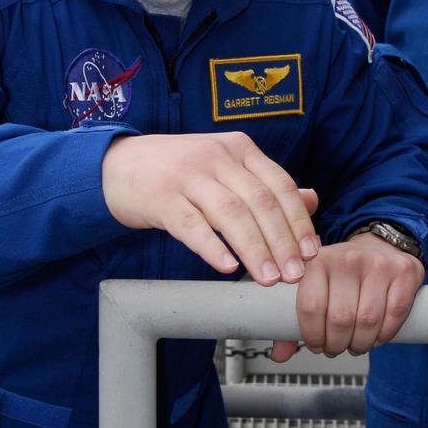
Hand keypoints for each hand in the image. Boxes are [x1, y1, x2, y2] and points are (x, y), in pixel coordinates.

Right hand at [101, 132, 318, 284]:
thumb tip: (313, 199)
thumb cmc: (177, 171)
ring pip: (230, 214)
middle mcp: (215, 157)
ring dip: (254, 250)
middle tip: (295, 275)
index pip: (279, 184)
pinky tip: (228, 268)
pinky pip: (191, 225)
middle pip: (259, 202)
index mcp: (238, 148)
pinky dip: (212, 248)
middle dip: (282, 242)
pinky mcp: (160, 198)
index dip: (299, 221)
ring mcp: (186, 175)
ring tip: (268, 279)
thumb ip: (266, 183)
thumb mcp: (224, 168)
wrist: (115, 164)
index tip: (311, 252)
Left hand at [271, 231, 423, 359]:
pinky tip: (377, 337)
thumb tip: (278, 355)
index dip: (312, 335)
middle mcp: (346, 258)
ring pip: (367, 319)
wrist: (381, 246)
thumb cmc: (344, 273)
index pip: (310, 307)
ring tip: (355, 346)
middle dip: (336, 344)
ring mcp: (377, 264)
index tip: (316, 345)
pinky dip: (385, 334)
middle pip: (339, 318)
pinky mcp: (403, 272)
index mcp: (318, 261)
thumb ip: (296, 319)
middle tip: (336, 348)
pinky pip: (394, 313)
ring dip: (360, 343)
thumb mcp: (316, 285)